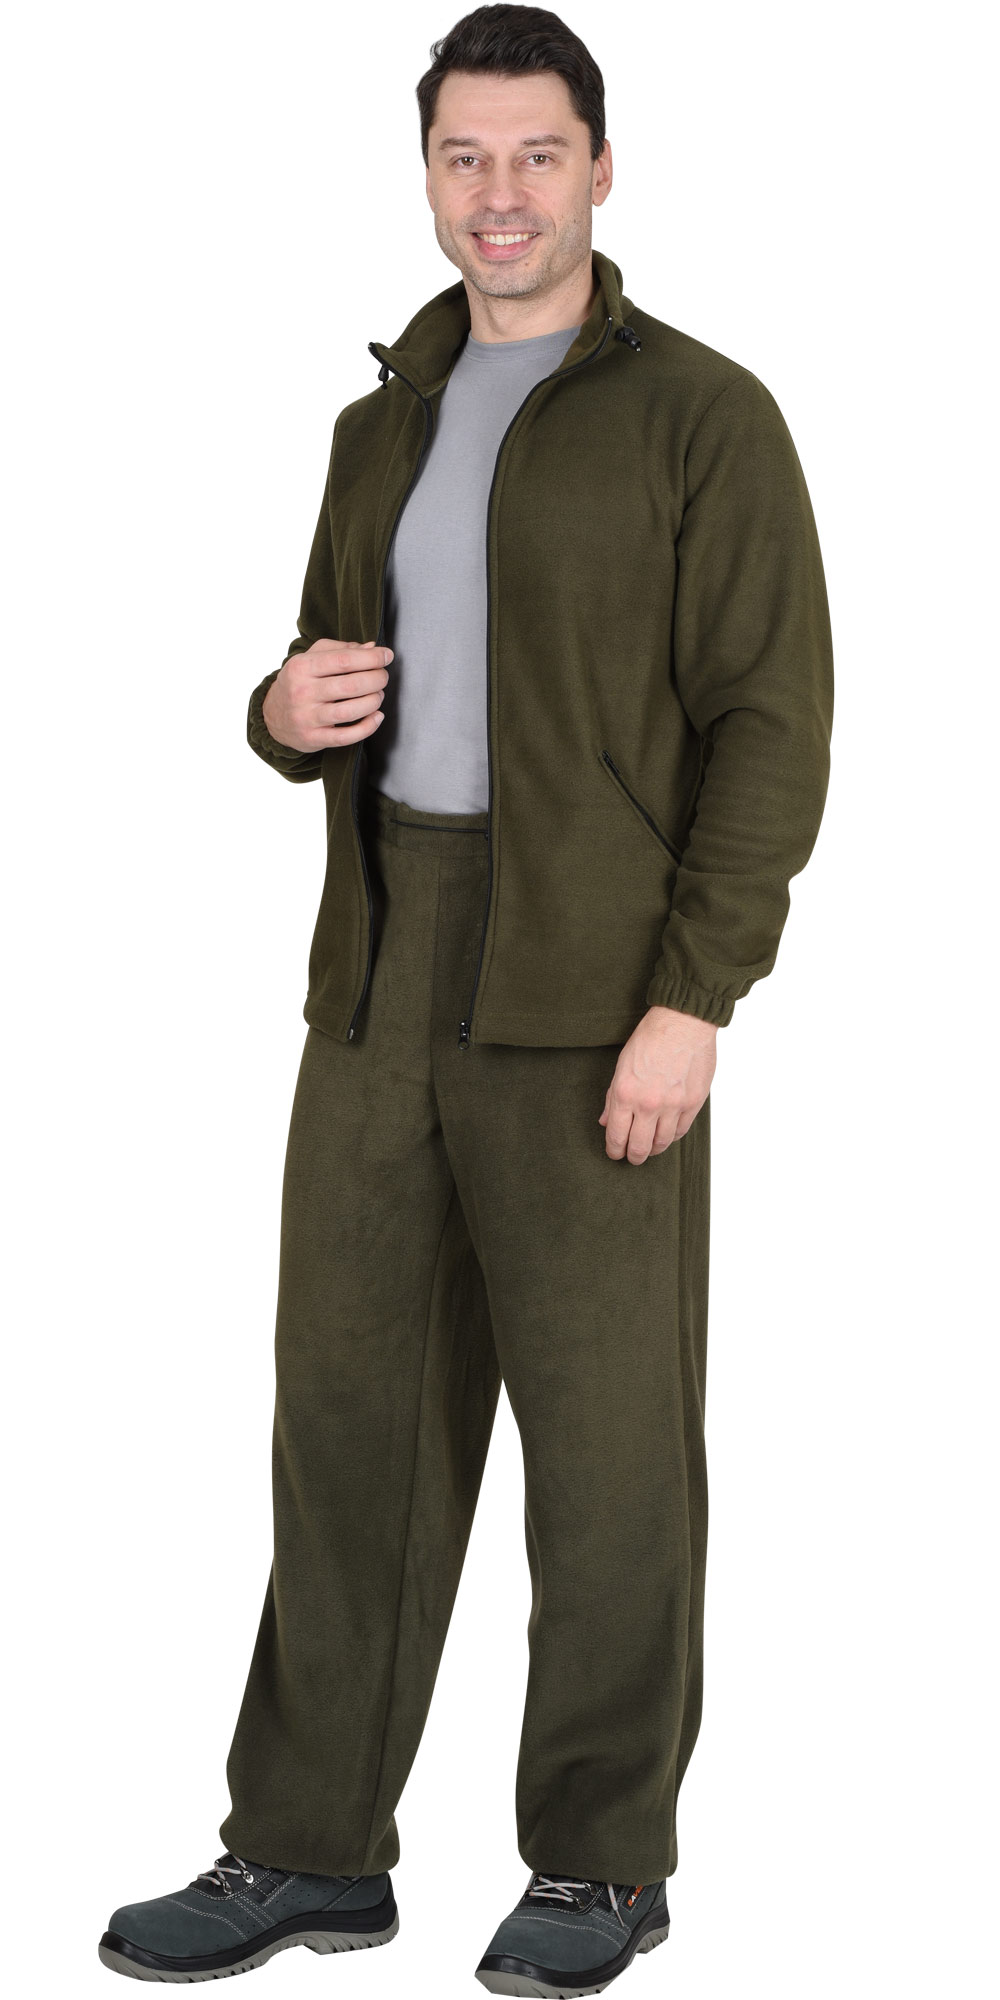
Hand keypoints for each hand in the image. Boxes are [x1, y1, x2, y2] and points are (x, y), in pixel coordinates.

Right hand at [262, 638, 391, 751]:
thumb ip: (341, 650)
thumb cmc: (298, 682)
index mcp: (302, 667)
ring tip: (378, 695)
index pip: (344, 660)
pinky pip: (346, 737)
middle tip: (383, 677)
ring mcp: (307, 717)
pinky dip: (367, 727)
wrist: (273, 715)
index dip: (371, 658)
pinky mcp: (313, 738)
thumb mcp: (311, 658)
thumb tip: (371, 648)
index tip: (386, 656)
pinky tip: (376, 717)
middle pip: (351, 685)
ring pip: (350, 711)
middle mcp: (302, 692)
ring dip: (373, 701)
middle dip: (376, 679)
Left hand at [599, 1005, 716, 1161]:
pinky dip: (672, 1136)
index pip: (616, 1135)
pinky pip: (681, 1131)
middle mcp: (649, 1104)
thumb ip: (613, 1097)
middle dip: (632, 1156)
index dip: (614, 1150)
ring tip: (649, 1148)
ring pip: (661, 1143)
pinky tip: (666, 1134)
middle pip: (639, 1147)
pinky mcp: (693, 1103)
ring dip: (653, 1149)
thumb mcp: (621, 1065)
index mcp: (625, 1093)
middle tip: (631, 1157)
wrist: (683, 1022)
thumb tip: (606, 1121)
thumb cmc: (650, 1038)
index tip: (614, 1153)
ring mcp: (673, 1105)